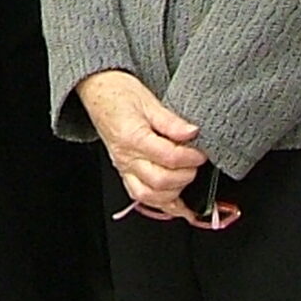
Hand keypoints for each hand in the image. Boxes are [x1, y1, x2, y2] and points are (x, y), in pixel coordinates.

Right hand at [75, 70, 209, 215]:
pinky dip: (164, 205)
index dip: (190, 157)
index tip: (202, 152)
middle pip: (160, 180)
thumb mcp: (149, 100)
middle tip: (197, 162)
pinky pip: (143, 198)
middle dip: (185, 175)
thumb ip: (171, 121)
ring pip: (150, 196)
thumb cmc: (120, 94)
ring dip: (174, 192)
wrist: (99, 93)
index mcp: (132, 137)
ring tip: (187, 176)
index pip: (167, 157)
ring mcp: (124, 169)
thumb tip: (193, 133)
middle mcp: (126, 158)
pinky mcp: (126, 174)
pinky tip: (181, 208)